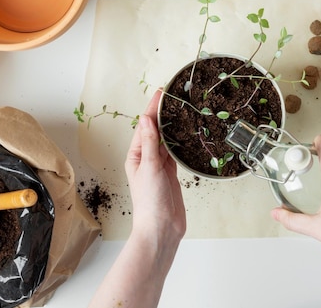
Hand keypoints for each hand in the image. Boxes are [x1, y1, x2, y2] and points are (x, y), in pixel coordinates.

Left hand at [125, 89, 185, 242]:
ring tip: (180, 109)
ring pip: (166, 141)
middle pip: (155, 131)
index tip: (161, 92)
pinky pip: (175, 153)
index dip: (152, 108)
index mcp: (136, 156)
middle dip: (163, 114)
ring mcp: (159, 166)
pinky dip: (179, 142)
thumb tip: (145, 119)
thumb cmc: (150, 202)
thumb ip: (150, 143)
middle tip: (173, 96)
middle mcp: (146, 159)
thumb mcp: (149, 168)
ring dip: (172, 126)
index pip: (145, 126)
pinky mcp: (171, 174)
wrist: (161, 228)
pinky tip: (184, 133)